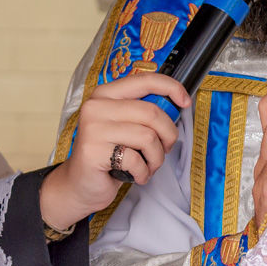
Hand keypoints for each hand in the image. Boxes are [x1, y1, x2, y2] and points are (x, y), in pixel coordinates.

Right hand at [40, 72, 191, 231]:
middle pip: (151, 112)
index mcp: (106, 94)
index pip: (144, 80)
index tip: (185, 102)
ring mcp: (92, 128)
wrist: (80, 185)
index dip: (171, 88)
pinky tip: (136, 175)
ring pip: (148, 137)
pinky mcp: (93, 151)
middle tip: (164, 149)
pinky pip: (136, 159)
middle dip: (168, 135)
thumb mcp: (126, 126)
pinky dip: (143, 172)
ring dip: (156, 158)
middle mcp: (96, 106)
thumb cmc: (109, 155)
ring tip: (148, 166)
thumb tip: (176, 106)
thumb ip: (143, 113)